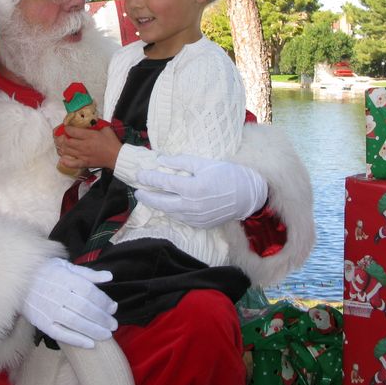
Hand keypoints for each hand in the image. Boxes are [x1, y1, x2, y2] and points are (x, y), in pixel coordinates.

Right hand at [21, 257, 117, 347]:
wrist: (18, 279)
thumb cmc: (46, 271)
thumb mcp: (66, 266)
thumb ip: (88, 274)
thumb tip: (109, 277)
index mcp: (65, 278)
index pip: (89, 291)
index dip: (104, 301)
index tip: (113, 308)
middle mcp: (57, 294)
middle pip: (85, 308)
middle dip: (102, 318)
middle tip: (114, 325)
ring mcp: (48, 309)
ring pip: (75, 323)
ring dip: (94, 331)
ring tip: (106, 335)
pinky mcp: (41, 323)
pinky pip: (61, 334)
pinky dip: (76, 340)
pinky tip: (90, 344)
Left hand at [56, 125, 120, 170]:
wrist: (117, 156)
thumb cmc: (112, 142)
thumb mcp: (105, 129)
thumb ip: (97, 124)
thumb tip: (91, 120)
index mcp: (89, 136)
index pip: (72, 131)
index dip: (66, 128)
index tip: (67, 127)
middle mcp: (84, 145)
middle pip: (67, 141)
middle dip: (62, 138)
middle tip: (63, 136)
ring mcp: (83, 155)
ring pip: (67, 151)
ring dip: (62, 147)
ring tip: (62, 144)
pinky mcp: (84, 163)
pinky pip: (72, 163)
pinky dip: (65, 161)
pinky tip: (63, 158)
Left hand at [135, 154, 267, 228]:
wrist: (248, 195)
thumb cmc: (227, 174)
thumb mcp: (204, 164)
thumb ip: (181, 162)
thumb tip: (161, 160)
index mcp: (192, 188)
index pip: (164, 183)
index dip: (149, 178)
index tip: (138, 175)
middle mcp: (192, 206)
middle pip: (162, 203)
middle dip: (147, 197)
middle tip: (137, 192)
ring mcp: (196, 217)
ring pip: (170, 213)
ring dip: (158, 206)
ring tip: (149, 199)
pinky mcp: (201, 224)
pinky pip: (181, 219)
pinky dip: (172, 212)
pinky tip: (168, 207)